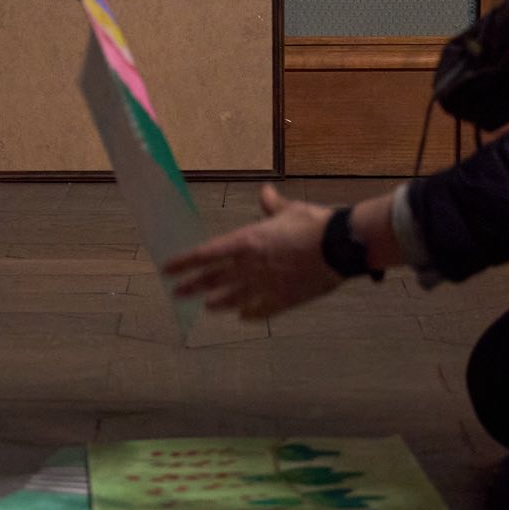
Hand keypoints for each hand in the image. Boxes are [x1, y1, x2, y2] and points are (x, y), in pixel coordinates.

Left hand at [162, 184, 342, 319]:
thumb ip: (272, 205)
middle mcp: (250, 267)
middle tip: (176, 294)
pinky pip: (261, 310)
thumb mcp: (289, 210)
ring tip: (207, 306)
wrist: (341, 247)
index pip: (205, 255)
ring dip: (217, 303)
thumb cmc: (314, 224)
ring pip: (233, 298)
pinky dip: (250, 314)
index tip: (167, 269)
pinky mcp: (284, 300)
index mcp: (246, 242)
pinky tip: (243, 317)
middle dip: (192, 287)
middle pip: (213, 280)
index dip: (184, 263)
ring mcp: (265, 286)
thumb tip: (265, 192)